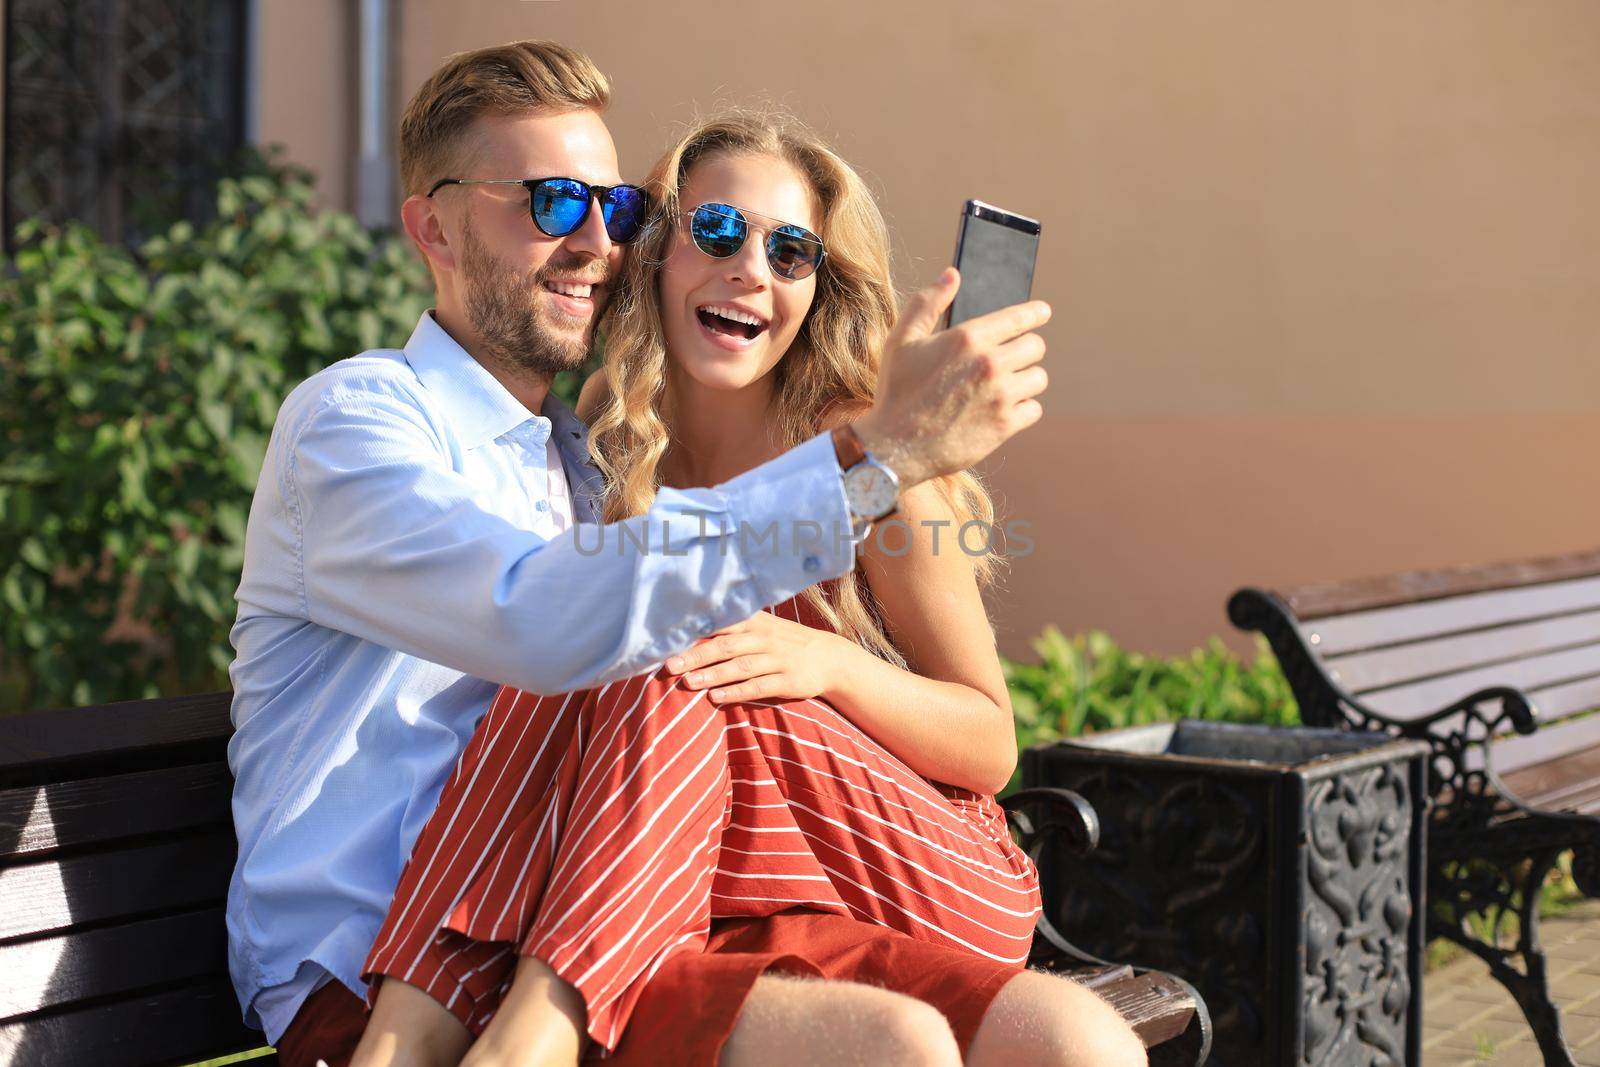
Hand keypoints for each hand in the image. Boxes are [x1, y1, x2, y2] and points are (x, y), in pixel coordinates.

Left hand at [663, 609, 852, 703]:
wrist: (830, 657)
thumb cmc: (785, 642)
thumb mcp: (763, 627)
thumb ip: (733, 627)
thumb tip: (690, 629)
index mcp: (755, 622)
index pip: (720, 623)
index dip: (694, 631)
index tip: (667, 639)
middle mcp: (764, 638)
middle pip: (725, 646)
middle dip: (695, 655)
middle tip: (669, 666)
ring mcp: (777, 659)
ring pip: (740, 666)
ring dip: (712, 675)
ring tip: (688, 683)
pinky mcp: (788, 680)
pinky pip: (758, 686)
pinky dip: (736, 692)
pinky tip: (716, 698)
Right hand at [852, 268, 1049, 486]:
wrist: (894, 447)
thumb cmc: (896, 391)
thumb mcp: (902, 340)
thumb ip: (928, 303)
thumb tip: (952, 274)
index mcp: (967, 338)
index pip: (1019, 318)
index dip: (1035, 313)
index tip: (1043, 312)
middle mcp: (990, 363)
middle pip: (1035, 346)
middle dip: (1025, 349)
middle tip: (1010, 358)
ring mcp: (1000, 396)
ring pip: (1038, 378)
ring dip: (1025, 380)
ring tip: (1005, 386)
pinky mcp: (1005, 425)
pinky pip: (1034, 409)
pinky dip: (1022, 410)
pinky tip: (1002, 410)